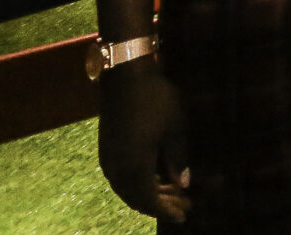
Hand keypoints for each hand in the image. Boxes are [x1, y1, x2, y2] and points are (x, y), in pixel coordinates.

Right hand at [97, 64, 190, 222]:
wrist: (125, 77)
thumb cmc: (157, 100)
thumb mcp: (176, 129)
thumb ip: (178, 159)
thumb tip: (183, 185)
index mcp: (133, 167)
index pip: (149, 201)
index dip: (166, 210)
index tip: (184, 215)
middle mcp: (116, 169)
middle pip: (136, 198)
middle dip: (160, 205)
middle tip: (184, 205)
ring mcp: (108, 160)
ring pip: (127, 189)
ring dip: (149, 194)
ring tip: (174, 193)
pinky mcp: (106, 150)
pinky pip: (121, 178)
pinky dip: (138, 184)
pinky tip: (155, 178)